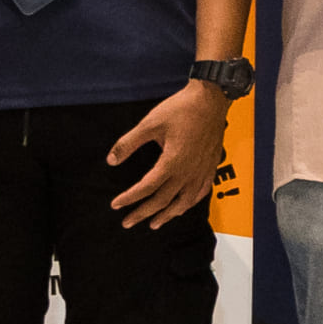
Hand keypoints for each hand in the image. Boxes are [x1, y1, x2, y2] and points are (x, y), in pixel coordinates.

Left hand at [107, 81, 231, 228]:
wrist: (211, 99)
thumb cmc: (181, 109)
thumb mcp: (149, 123)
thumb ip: (129, 143)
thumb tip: (111, 160)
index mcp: (172, 162)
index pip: (146, 188)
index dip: (129, 198)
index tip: (115, 205)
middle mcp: (188, 172)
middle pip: (163, 201)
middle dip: (143, 213)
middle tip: (127, 223)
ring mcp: (202, 171)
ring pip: (183, 202)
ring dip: (167, 215)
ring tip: (154, 224)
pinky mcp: (211, 167)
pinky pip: (200, 193)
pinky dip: (188, 203)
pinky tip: (182, 207)